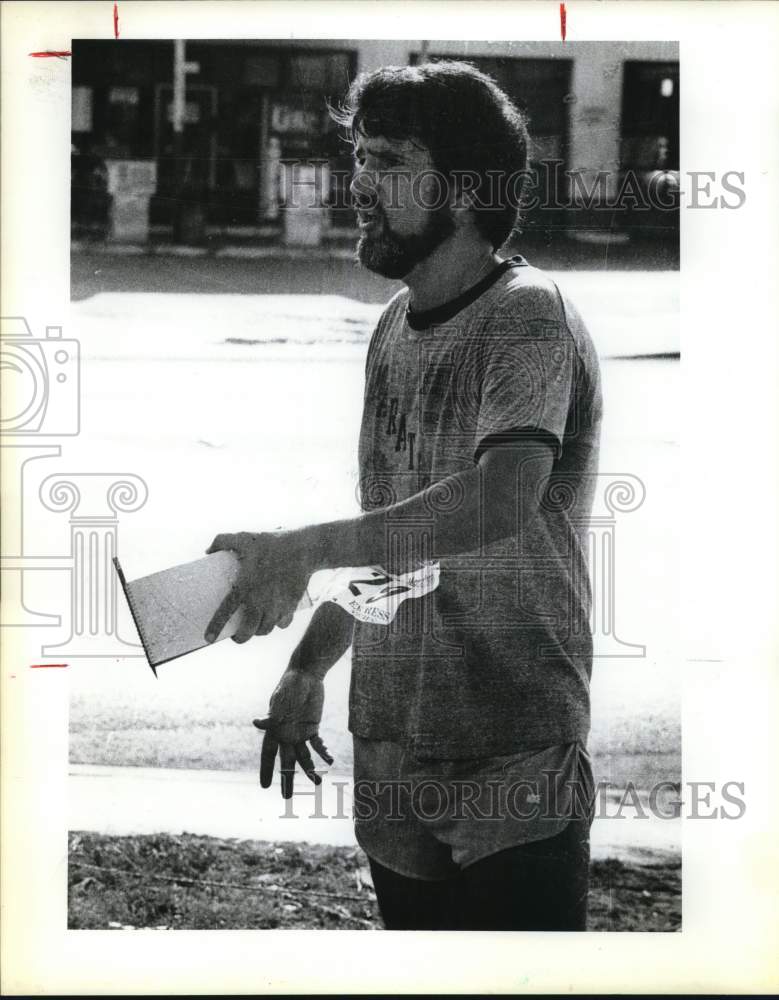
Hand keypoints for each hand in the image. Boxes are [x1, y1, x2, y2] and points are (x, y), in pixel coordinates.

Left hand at [204, 531, 311, 643]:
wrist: (304, 548)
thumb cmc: (272, 542)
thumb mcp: (244, 537)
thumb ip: (222, 540)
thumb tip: (207, 551)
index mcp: (245, 587)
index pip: (225, 612)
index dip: (215, 627)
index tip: (208, 638)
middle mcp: (260, 601)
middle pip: (247, 632)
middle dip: (240, 637)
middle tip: (236, 635)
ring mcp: (277, 606)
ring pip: (265, 630)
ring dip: (258, 631)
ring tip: (254, 625)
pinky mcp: (291, 606)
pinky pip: (283, 624)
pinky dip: (277, 624)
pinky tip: (274, 619)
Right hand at [253, 668, 333, 797]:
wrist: (306, 675)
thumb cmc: (288, 686)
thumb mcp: (279, 700)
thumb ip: (271, 715)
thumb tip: (256, 723)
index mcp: (274, 730)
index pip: (268, 755)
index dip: (265, 770)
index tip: (264, 786)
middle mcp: (286, 735)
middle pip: (286, 761)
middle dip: (287, 779)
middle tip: (287, 797)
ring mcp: (299, 733)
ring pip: (304, 757)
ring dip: (310, 769)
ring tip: (318, 782)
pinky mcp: (312, 728)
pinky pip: (318, 744)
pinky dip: (323, 752)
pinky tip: (330, 760)